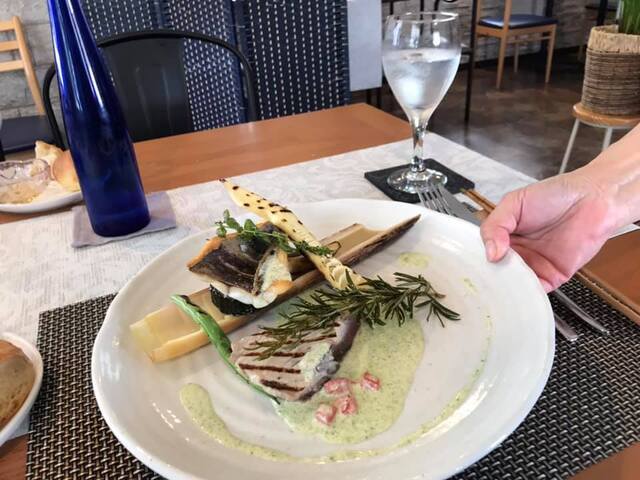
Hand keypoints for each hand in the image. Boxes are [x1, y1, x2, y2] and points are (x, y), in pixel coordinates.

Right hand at [480, 169, 620, 291]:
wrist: (593, 199)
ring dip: (505, 287)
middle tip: (479, 280)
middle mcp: (516, 253)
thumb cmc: (555, 195)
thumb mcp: (514, 202)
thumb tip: (491, 252)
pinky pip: (535, 291)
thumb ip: (496, 225)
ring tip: (496, 286)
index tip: (467, 265)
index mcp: (503, 236)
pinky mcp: (551, 277)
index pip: (482, 253)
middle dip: (488, 277)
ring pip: (512, 284)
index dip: (474, 260)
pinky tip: (517, 290)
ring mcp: (533, 266)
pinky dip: (526, 294)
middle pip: (495, 272)